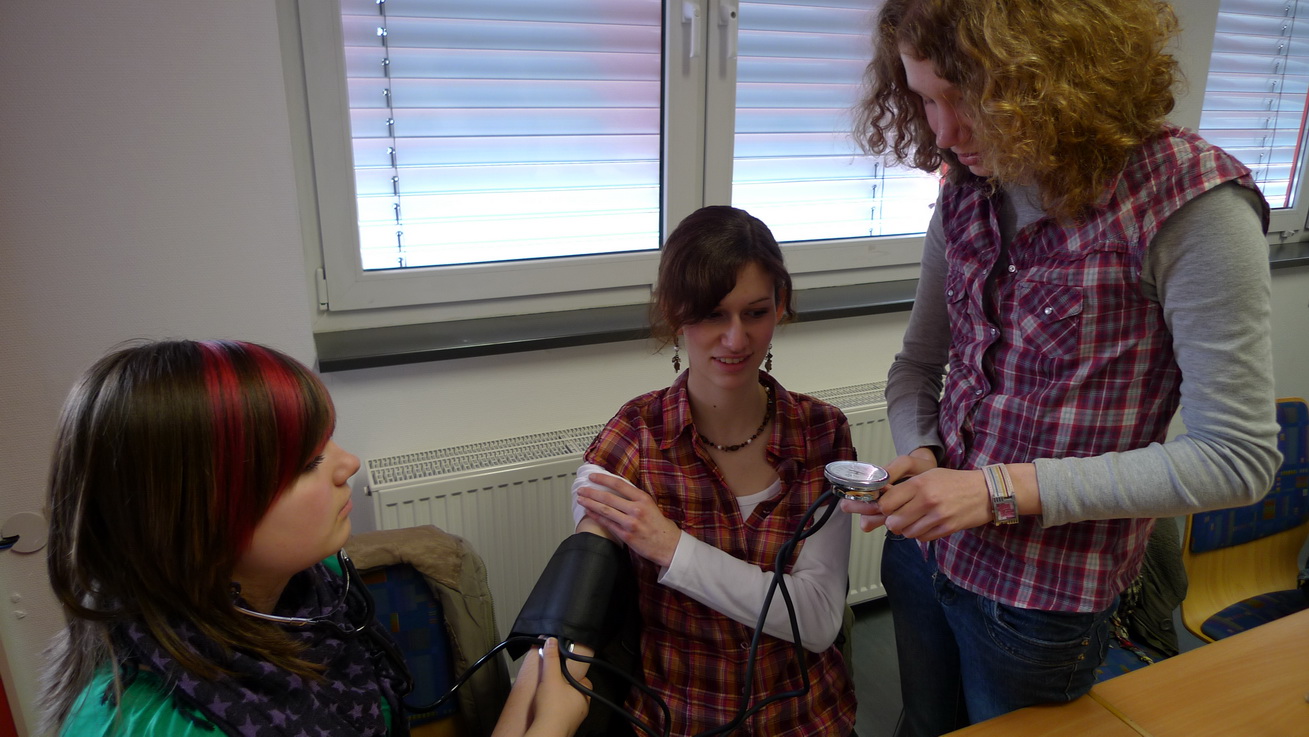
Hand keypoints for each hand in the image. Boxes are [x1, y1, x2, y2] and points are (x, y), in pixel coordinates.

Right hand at [526, 638, 590, 736]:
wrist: (546, 733)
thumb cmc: (552, 709)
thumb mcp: (550, 678)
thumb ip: (551, 659)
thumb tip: (552, 642)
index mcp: (584, 694)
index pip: (584, 680)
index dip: (573, 675)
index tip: (564, 672)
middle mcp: (582, 707)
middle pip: (576, 692)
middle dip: (566, 687)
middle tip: (553, 683)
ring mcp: (575, 718)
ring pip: (569, 704)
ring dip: (561, 700)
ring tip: (548, 696)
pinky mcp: (565, 726)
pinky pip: (563, 715)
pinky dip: (556, 711)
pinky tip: (546, 709)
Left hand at [574, 472, 680, 567]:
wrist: (669, 545)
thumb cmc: (659, 525)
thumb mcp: (651, 505)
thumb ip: (635, 499)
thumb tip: (615, 491)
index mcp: (643, 498)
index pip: (619, 484)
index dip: (603, 479)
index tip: (592, 476)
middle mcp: (636, 509)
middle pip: (608, 497)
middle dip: (591, 492)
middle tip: (581, 489)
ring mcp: (630, 522)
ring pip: (605, 510)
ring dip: (590, 504)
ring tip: (581, 499)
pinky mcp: (626, 535)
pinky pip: (607, 524)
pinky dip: (596, 517)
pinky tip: (589, 512)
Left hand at [872, 466, 992, 540]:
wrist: (985, 491)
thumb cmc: (954, 482)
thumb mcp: (929, 476)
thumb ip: (907, 487)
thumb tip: (884, 500)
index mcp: (919, 484)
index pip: (887, 503)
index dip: (884, 508)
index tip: (889, 507)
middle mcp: (927, 500)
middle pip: (894, 522)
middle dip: (893, 522)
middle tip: (899, 517)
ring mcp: (938, 516)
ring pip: (907, 533)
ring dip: (907, 529)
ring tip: (915, 520)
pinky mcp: (947, 528)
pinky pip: (922, 538)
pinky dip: (921, 534)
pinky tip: (927, 525)